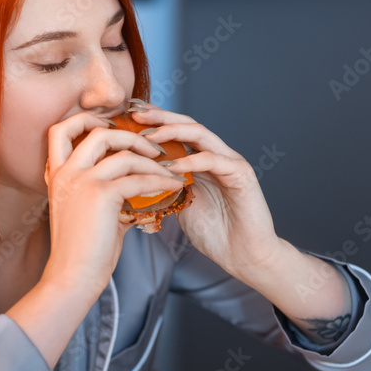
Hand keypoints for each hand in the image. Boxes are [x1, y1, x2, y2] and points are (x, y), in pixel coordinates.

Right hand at [43, 111, 189, 298]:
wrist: (73, 277)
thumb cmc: (83, 252)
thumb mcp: (87, 212)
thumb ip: (106, 193)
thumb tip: (136, 188)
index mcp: (57, 175)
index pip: (61, 129)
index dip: (87, 120)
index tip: (113, 128)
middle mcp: (66, 173)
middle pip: (97, 131)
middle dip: (129, 134)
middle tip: (152, 148)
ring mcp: (82, 181)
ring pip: (122, 152)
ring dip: (151, 158)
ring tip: (168, 168)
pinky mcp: (101, 195)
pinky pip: (138, 178)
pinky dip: (160, 180)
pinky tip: (173, 186)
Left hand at [126, 101, 282, 281]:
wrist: (244, 256)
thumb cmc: (215, 234)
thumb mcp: (179, 206)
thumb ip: (164, 188)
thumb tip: (134, 181)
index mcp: (201, 162)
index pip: (176, 132)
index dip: (153, 123)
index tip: (126, 119)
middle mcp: (216, 156)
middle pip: (186, 124)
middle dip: (160, 117)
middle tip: (135, 113)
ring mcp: (230, 162)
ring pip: (200, 134)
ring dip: (172, 132)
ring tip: (148, 136)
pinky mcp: (241, 174)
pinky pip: (213, 160)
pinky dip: (190, 160)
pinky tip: (170, 165)